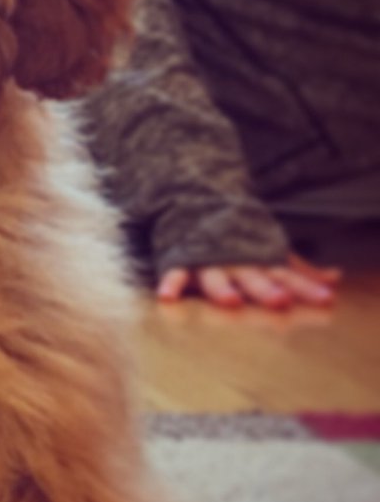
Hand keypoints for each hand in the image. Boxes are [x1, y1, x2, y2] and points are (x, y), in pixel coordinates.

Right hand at [156, 254, 340, 308]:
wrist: (195, 200)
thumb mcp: (270, 250)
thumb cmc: (238, 236)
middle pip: (253, 277)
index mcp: (259, 259)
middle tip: (280, 301)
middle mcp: (236, 262)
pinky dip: (170, 284)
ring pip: (215, 277)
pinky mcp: (181, 260)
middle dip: (266, 290)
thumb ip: (298, 270)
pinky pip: (174, 273)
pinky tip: (167, 298)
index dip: (305, 287)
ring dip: (222, 289)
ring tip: (230, 301)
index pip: (287, 275)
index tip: (325, 300)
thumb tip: (335, 278)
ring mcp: (207, 261)